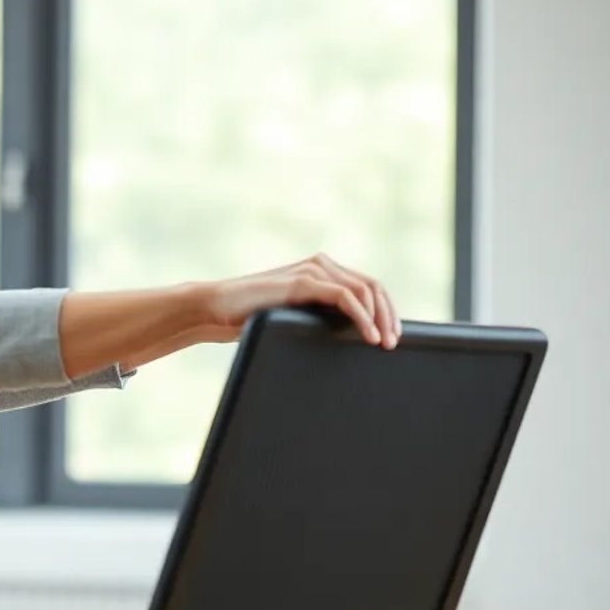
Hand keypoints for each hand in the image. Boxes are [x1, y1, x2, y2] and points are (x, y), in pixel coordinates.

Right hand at [197, 253, 400, 348]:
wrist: (215, 309)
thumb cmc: (248, 317)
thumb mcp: (293, 317)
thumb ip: (317, 317)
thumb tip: (350, 338)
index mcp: (320, 272)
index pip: (367, 287)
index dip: (385, 311)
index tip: (392, 336)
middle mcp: (320, 265)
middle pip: (372, 287)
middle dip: (388, 316)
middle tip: (394, 343)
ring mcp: (312, 270)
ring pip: (364, 290)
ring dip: (380, 318)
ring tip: (383, 343)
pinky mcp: (302, 281)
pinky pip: (345, 297)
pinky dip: (362, 317)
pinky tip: (368, 334)